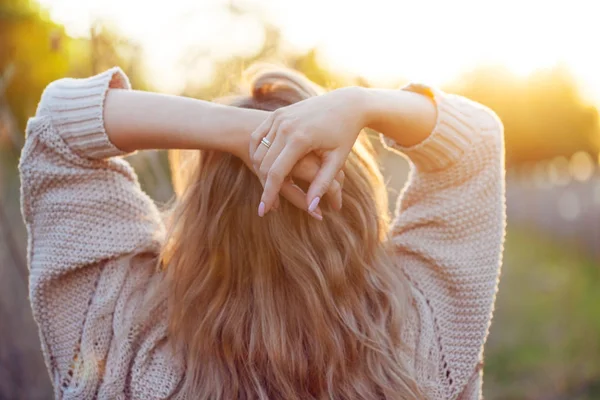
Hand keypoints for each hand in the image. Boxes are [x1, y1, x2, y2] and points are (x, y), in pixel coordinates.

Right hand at [249, 87, 365, 216]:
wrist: (346, 103)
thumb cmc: (345, 133)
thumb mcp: (337, 159)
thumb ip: (323, 183)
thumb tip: (312, 208)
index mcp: (300, 138)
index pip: (277, 172)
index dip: (268, 194)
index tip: (262, 211)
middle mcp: (285, 126)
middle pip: (265, 164)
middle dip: (263, 185)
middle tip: (264, 205)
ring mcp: (279, 118)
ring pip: (259, 151)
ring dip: (259, 170)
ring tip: (265, 187)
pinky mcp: (277, 114)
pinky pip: (259, 137)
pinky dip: (258, 152)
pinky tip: (262, 167)